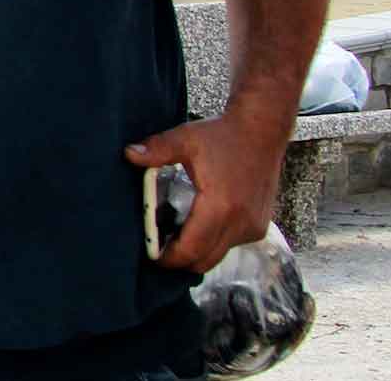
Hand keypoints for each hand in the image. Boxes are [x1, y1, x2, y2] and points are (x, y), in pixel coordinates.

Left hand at [126, 115, 285, 272]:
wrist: (262, 130)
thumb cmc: (222, 135)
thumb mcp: (185, 139)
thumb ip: (156, 150)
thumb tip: (128, 153)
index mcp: (220, 207)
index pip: (191, 249)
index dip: (168, 258)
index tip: (150, 256)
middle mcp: (241, 223)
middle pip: (204, 261)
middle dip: (179, 261)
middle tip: (158, 250)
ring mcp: (253, 227)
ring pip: (218, 255)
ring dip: (196, 252)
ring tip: (174, 237)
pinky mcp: (259, 226)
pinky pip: (230, 245)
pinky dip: (212, 243)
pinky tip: (197, 226)